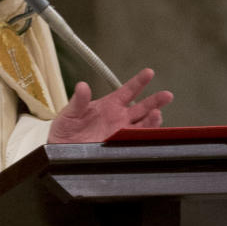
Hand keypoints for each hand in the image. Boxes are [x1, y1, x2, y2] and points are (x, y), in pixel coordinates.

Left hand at [47, 67, 172, 144]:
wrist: (60, 152)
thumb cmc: (65, 131)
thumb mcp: (69, 113)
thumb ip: (78, 101)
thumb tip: (82, 86)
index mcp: (109, 105)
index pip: (128, 90)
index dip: (139, 82)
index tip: (149, 73)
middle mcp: (118, 118)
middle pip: (142, 108)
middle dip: (155, 101)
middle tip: (167, 96)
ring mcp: (120, 133)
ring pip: (142, 125)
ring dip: (151, 120)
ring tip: (157, 115)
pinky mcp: (118, 147)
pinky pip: (135, 142)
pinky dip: (144, 138)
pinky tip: (150, 134)